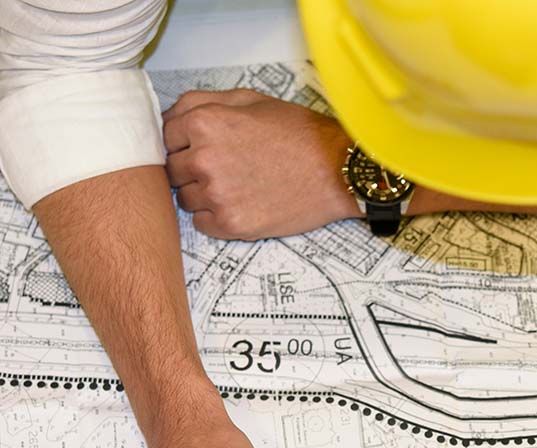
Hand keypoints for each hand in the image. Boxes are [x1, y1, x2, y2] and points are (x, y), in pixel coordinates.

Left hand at [162, 89, 361, 239]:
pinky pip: (201, 223)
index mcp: (204, 124)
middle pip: (172, 170)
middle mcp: (204, 159)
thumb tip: (172, 116)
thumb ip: (203, 102)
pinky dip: (215, 216)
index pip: (165, 136)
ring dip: (203, 194)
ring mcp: (217, 195)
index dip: (184, 141)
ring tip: (237, 186)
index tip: (203, 147)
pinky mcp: (231, 224)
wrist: (337, 171)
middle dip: (192, 168)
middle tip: (224, 167)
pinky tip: (241, 203)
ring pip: (185, 198)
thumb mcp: (251, 100)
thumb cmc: (299, 134)